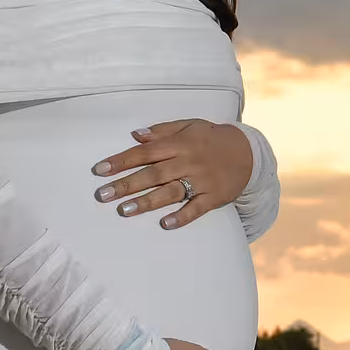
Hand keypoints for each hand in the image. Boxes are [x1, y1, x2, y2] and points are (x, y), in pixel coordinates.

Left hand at [92, 120, 253, 230]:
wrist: (248, 152)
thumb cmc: (212, 138)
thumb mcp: (189, 126)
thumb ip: (162, 131)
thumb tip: (135, 135)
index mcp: (180, 144)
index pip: (145, 152)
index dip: (122, 161)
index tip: (100, 170)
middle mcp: (188, 162)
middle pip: (154, 174)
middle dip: (127, 184)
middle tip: (103, 195)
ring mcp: (201, 181)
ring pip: (171, 191)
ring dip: (147, 201)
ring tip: (125, 210)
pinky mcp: (213, 197)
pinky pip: (196, 208)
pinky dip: (182, 216)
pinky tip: (166, 224)